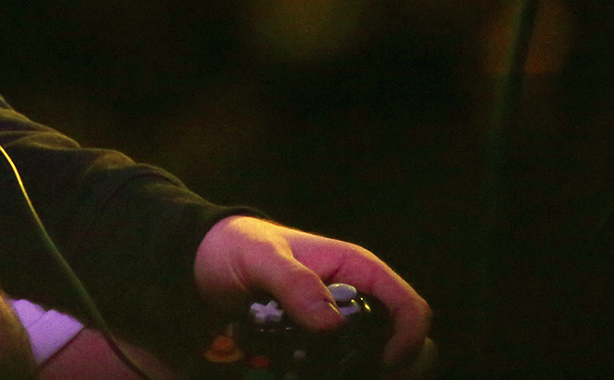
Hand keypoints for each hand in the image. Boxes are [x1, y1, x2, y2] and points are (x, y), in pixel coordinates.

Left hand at [194, 215, 433, 374]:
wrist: (203, 261)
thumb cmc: (236, 246)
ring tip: (324, 375)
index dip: (408, 340)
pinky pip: (339, 368)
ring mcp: (338, 325)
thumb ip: (293, 281)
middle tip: (351, 376)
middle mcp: (357, 300)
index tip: (381, 364)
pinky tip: (305, 377)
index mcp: (358, 270)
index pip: (410, 308)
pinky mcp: (317, 344)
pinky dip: (331, 376)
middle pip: (400, 344)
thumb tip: (332, 323)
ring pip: (370, 362)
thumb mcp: (259, 255)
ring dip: (356, 373)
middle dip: (386, 367)